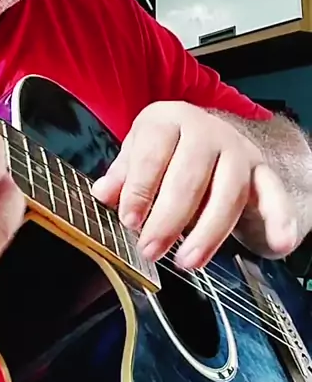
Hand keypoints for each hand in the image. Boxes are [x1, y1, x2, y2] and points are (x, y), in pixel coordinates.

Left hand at [92, 101, 296, 268]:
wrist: (213, 135)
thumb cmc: (166, 148)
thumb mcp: (138, 152)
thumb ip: (121, 174)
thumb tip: (102, 194)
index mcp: (169, 120)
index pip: (152, 154)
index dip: (139, 189)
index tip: (128, 221)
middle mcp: (207, 130)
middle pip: (190, 177)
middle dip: (168, 219)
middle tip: (150, 250)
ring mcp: (238, 150)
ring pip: (227, 193)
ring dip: (208, 233)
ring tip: (187, 262)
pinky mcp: (262, 171)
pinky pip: (274, 196)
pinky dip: (280, 220)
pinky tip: (280, 245)